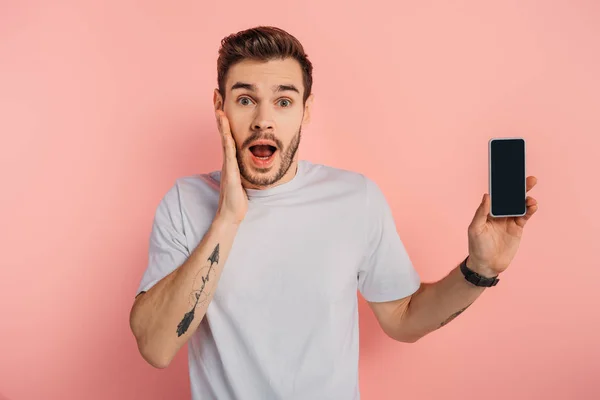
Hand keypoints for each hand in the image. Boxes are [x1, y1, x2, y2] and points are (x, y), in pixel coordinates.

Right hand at [215, 110, 247, 225]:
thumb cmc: (237, 197)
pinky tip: (226, 130)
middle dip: (219, 112)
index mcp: (230, 158)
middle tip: (216, 95)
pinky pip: (228, 153)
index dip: (224, 117)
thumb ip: (243, 167)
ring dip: (222, 123)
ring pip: (224, 139)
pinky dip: (227, 140)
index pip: (227, 133)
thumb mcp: (242, 177)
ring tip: (219, 107)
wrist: (231, 214)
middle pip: (222, 131)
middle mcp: (227, 158)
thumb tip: (251, 160)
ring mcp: (227, 164)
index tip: (222, 101)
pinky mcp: (230, 172)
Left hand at [466, 176, 538, 276]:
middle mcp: (499, 213)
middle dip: (520, 188)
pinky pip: (525, 216)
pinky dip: (530, 210)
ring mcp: (509, 220)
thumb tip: (487, 196)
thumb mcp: (475, 229)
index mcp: (488, 210)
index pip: (497, 194)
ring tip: (530, 199)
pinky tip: (533, 205)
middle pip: (511, 197)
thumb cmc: (477, 246)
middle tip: (530, 179)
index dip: (504, 185)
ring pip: (520, 205)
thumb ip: (481, 213)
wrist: (487, 264)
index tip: (511, 175)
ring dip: (527, 199)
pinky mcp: (517, 228)